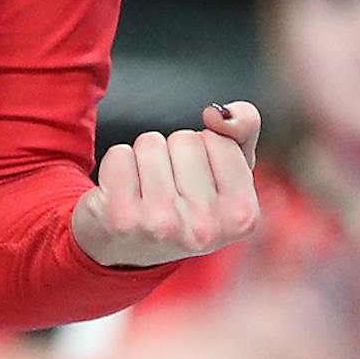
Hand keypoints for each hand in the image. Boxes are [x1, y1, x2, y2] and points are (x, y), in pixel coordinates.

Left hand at [73, 103, 261, 268]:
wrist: (126, 245)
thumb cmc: (184, 202)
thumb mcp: (226, 171)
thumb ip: (243, 129)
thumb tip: (218, 113)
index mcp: (242, 217)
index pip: (218, 140)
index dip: (203, 151)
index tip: (197, 183)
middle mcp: (205, 228)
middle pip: (184, 140)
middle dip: (173, 153)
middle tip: (168, 189)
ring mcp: (161, 225)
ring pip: (151, 143)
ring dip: (144, 158)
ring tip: (146, 191)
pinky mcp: (120, 217)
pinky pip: (119, 155)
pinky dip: (117, 165)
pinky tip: (122, 194)